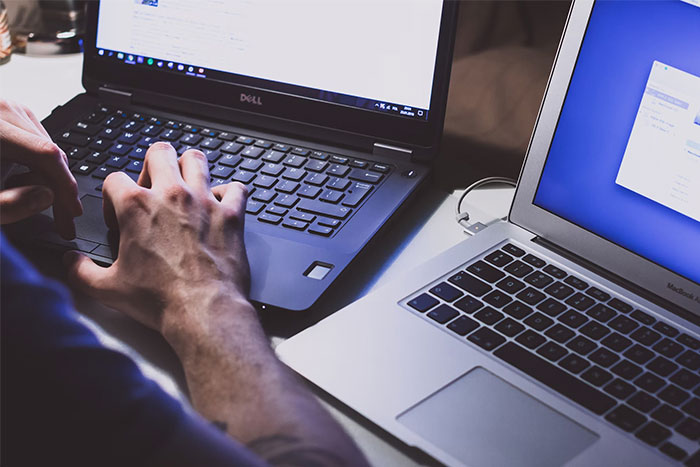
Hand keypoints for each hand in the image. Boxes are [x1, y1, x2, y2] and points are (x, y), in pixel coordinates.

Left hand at [0, 100, 81, 237]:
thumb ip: (8, 205)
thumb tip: (47, 197)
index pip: (46, 154)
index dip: (65, 186)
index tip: (72, 213)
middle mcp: (2, 109)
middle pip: (50, 151)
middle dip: (59, 188)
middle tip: (62, 220)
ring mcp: (6, 108)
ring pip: (47, 148)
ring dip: (47, 178)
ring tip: (25, 197)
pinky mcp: (8, 113)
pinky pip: (36, 142)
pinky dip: (37, 166)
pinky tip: (22, 181)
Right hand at [64, 143, 251, 347]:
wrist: (204, 311)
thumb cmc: (160, 300)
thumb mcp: (107, 288)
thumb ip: (81, 271)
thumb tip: (71, 261)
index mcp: (136, 206)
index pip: (114, 178)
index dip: (111, 195)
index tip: (118, 215)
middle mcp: (171, 195)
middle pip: (159, 152)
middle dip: (152, 165)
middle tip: (153, 187)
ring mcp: (204, 201)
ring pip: (197, 159)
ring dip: (189, 168)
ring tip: (186, 185)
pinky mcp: (231, 214)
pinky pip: (236, 188)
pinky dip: (229, 193)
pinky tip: (221, 205)